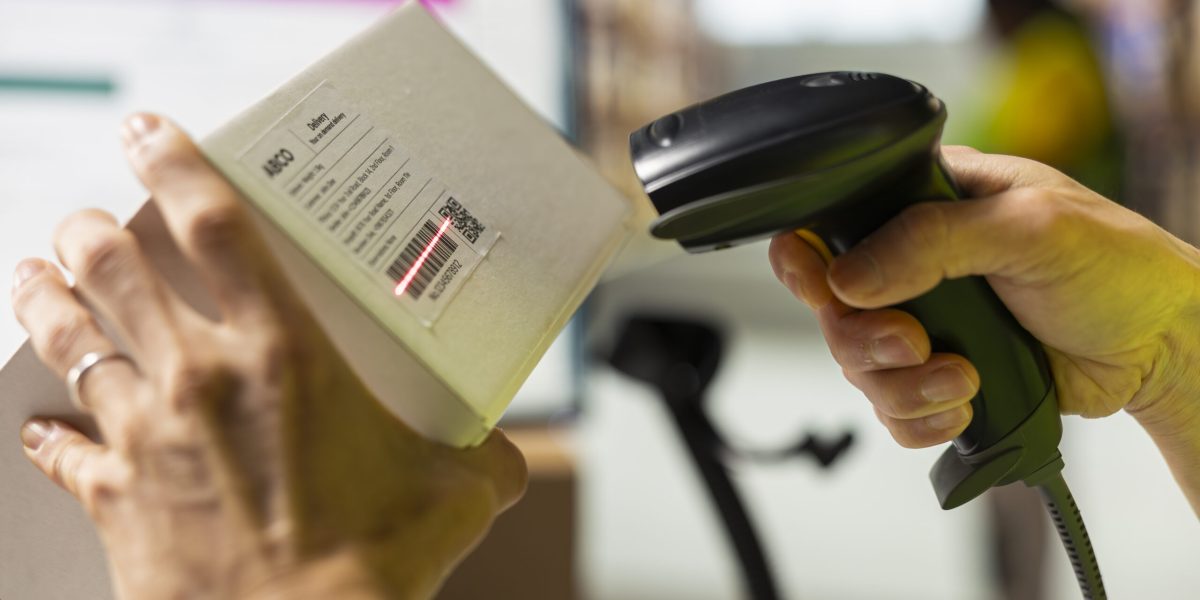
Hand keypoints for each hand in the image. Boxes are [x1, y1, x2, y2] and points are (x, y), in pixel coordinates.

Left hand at [12, 114, 526, 598]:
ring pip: (70, 340)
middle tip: (89, 214)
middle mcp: (199, 379)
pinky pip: (62, 450)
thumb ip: (484, 459)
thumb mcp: (455, 495)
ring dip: (45, 298)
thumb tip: (506, 456)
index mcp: (283, 356)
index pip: (212, 227)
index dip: (173, 163)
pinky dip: (49, 433)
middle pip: (112, 267)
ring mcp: (145, 435)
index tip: (149, 131)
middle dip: (88, 226)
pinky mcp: (114, 496)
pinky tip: (42, 427)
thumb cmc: (370, 565)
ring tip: (35, 273)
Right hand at [768, 146, 1199, 451]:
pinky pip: (893, 410)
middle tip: (916, 342)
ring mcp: (928, 323)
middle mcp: (917, 263)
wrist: (1163, 348)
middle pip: (835, 308)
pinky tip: (962, 403)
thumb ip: (933, 241)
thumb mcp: (1030, 228)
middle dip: (867, 338)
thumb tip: (850, 276)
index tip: (824, 287)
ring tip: (962, 379)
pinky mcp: (941, 376)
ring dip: (903, 386)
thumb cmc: (1118, 267)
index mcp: (931, 202)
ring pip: (860, 366)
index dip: (814, 258)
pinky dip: (919, 418)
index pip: (840, 222)